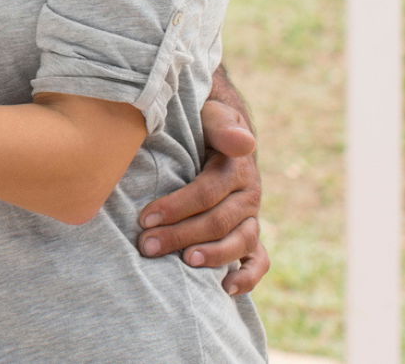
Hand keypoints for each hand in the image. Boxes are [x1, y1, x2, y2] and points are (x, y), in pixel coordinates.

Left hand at [137, 99, 267, 293]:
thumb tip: (244, 143)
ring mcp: (250, 216)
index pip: (207, 191)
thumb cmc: (203, 123)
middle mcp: (248, 194)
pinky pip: (259, 259)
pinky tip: (227, 289)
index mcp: (236, 167)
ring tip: (184, 262)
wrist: (217, 129)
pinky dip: (248, 276)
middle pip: (218, 221)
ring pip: (240, 242)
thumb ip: (222, 126)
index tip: (145, 217)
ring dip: (212, 256)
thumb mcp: (211, 115)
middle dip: (180, 235)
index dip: (177, 206)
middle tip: (147, 245)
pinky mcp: (249, 232)